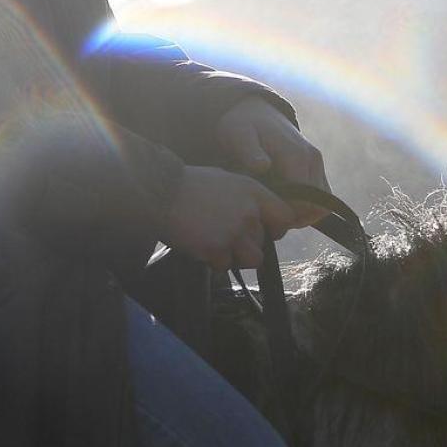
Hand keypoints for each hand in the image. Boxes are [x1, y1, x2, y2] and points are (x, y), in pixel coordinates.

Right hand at [158, 165, 301, 269]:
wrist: (160, 192)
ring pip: (253, 259)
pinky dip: (214, 262)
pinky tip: (201, 248)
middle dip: (249, 244)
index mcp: (255, 193)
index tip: (267, 230)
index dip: (278, 228)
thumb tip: (259, 212)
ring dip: (237, 257)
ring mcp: (234, 233)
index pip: (286, 217)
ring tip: (219, 247)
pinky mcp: (216, 249)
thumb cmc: (190, 183)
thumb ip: (247, 196)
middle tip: (229, 238)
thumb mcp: (227, 179)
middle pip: (265, 242)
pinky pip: (225, 267)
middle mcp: (250, 213)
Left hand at [215, 97, 329, 226]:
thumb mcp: (238, 134)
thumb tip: (262, 166)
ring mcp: (318, 165)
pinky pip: (321, 199)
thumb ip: (249, 151)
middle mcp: (313, 160)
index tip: (263, 216)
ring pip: (321, 206)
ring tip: (273, 211)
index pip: (304, 200)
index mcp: (297, 155)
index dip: (285, 215)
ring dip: (300, 215)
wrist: (257, 112)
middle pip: (315, 206)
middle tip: (266, 217)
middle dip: (292, 218)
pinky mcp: (318, 169)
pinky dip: (306, 208)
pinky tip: (282, 205)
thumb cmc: (243, 125)